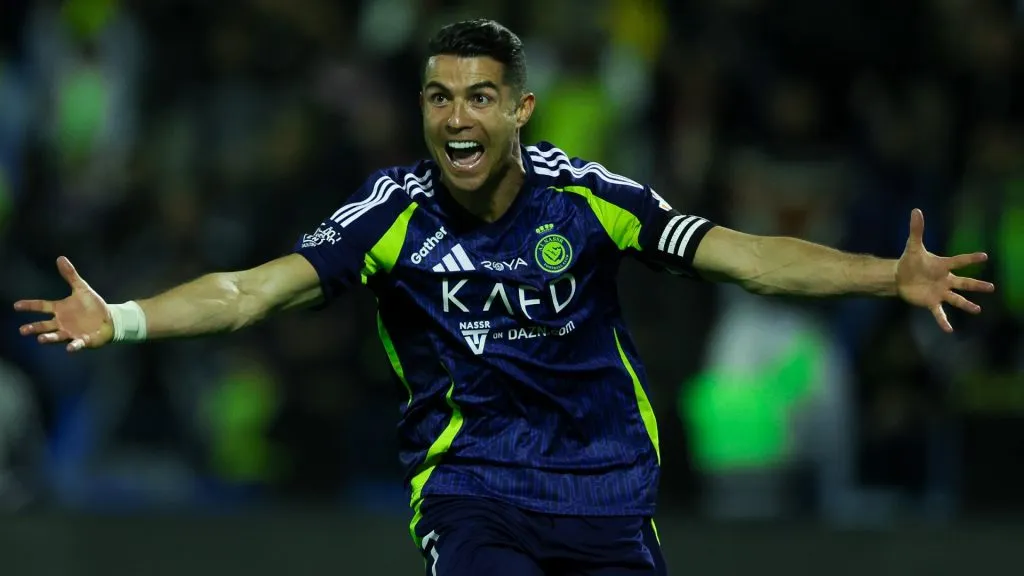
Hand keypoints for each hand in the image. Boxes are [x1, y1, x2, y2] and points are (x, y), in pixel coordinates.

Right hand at [13, 256, 113, 351]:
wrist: (109, 318)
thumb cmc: (93, 305)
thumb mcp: (82, 288)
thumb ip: (71, 275)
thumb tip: (60, 258)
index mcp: (60, 309)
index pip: (41, 306)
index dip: (29, 306)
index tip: (16, 305)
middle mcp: (61, 322)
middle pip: (44, 325)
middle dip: (34, 327)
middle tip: (23, 330)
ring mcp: (71, 332)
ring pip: (56, 336)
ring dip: (48, 338)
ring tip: (40, 339)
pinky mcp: (82, 340)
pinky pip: (76, 344)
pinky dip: (73, 346)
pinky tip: (69, 348)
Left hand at [896, 209, 994, 332]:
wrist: (900, 277)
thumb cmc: (910, 261)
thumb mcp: (913, 246)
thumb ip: (916, 230)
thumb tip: (916, 210)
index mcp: (943, 265)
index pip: (959, 261)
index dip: (970, 258)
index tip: (984, 255)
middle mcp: (945, 280)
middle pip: (964, 283)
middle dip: (976, 285)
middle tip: (991, 288)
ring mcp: (940, 292)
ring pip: (956, 299)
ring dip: (966, 305)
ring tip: (977, 310)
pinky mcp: (931, 302)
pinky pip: (939, 313)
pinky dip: (943, 321)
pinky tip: (949, 330)